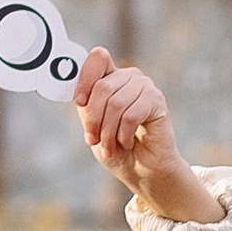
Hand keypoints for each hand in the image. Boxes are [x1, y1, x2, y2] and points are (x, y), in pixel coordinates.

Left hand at [73, 47, 222, 224]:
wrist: (144, 172)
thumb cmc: (119, 149)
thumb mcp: (93, 122)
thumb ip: (86, 103)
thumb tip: (73, 89)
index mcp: (112, 76)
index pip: (98, 58)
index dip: (85, 78)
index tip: (79, 103)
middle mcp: (130, 77)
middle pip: (102, 87)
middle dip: (94, 118)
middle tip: (93, 139)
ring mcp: (146, 88)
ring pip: (116, 103)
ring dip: (108, 130)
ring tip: (110, 146)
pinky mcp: (157, 103)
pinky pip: (131, 114)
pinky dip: (124, 133)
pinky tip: (128, 142)